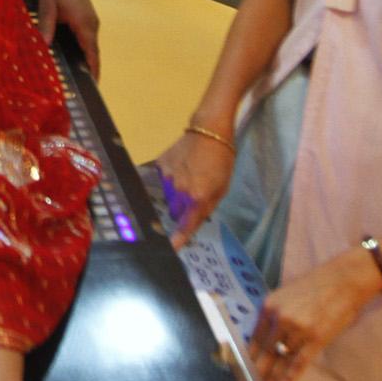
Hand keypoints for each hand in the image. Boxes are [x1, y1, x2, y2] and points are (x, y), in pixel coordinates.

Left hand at [34, 0, 99, 78]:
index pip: (91, 52)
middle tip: (83, 88)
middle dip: (90, 69)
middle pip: (93, 52)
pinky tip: (76, 59)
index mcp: (84, 23)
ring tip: (79, 78)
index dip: (93, 69)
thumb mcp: (47, 8)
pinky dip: (85, 50)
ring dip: (87, 60)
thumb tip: (43, 47)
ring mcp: (91, 21)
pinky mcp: (87, 18)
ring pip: (91, 45)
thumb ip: (47, 28)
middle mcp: (92, 24)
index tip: (92, 85)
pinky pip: (88, 39)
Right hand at [153, 129, 234, 248]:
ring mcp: (167, 178)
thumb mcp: (222, 189)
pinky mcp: (160, 166)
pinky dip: (169, 179)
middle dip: (181, 210)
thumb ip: (206, 207)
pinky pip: (161, 181)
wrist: (209, 131)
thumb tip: (191, 222)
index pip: (185, 225)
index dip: (177, 239)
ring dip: (175, 194)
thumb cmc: (221, 162)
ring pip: (167, 197)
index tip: (170, 249)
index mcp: (198, 198)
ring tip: (189, 178)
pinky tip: (180, 168)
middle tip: (193, 197)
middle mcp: (180, 191)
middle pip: (174, 212)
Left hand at [248, 251, 381, 380]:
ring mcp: (298, 329)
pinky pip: (298, 364)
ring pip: (281, 360)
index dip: (250, 356)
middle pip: (265, 351)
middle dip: (258, 370)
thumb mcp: (285, 296)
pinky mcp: (315, 339)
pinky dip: (288, 379)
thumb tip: (264, 340)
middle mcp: (280, 318)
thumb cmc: (315, 286)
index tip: (246, 368)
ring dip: (273, 378)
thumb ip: (274, 316)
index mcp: (269, 306)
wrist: (343, 279)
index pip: (254, 337)